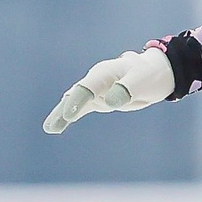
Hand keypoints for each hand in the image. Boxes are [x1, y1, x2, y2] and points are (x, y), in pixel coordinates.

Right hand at [44, 47, 174, 133]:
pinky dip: (71, 116)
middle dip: (63, 110)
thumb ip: (126, 89)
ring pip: (74, 103)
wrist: (152, 73)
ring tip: (49, 128)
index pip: (88, 88)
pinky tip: (58, 125)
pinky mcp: (98, 99)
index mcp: (104, 73)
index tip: (69, 116)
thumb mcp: (140, 81)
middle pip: (75, 96)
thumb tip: (111, 102)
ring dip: (61, 115)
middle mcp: (95, 80)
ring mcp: (95, 90)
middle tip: (51, 127)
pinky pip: (82, 108)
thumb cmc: (146, 75)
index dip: (78, 101)